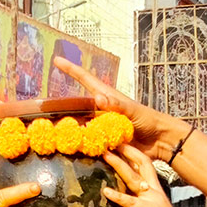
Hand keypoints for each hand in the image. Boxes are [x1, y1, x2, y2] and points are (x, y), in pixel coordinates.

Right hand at [54, 57, 188, 160]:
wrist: (160, 141)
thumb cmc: (150, 120)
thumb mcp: (133, 111)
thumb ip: (117, 106)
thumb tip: (98, 98)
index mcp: (108, 98)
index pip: (86, 80)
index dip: (72, 70)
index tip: (57, 60)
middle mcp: (102, 111)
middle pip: (79, 105)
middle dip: (64, 105)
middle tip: (47, 106)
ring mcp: (103, 126)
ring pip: (82, 124)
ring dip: (71, 127)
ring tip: (56, 130)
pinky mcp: (106, 141)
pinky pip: (90, 142)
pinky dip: (82, 143)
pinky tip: (72, 146)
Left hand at [102, 146, 196, 206]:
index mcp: (154, 195)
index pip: (144, 170)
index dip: (133, 158)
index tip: (120, 149)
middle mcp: (155, 192)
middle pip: (141, 164)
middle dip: (127, 152)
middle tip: (112, 142)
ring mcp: (153, 199)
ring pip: (134, 177)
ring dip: (119, 164)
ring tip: (106, 154)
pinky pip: (131, 201)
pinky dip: (118, 196)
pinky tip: (106, 191)